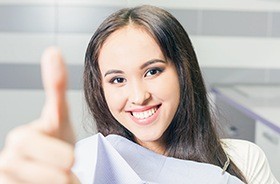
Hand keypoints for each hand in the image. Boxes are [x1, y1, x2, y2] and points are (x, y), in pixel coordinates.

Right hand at [0, 47, 79, 183]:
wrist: (53, 170)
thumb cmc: (56, 142)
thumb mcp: (59, 115)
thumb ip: (55, 86)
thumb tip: (52, 50)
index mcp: (21, 139)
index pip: (43, 151)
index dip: (61, 154)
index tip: (71, 159)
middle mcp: (8, 161)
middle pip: (50, 174)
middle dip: (63, 171)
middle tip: (69, 167)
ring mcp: (8, 179)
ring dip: (61, 182)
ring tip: (61, 176)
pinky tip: (50, 183)